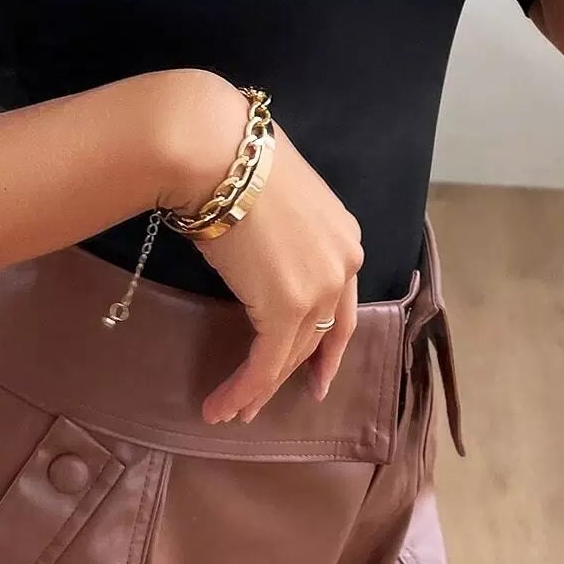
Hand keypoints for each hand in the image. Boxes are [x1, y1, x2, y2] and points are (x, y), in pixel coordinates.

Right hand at [163, 77, 363, 424]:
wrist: (218, 152)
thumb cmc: (236, 159)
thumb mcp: (276, 195)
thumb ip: (282, 229)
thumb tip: (257, 240)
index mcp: (345, 236)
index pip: (339, 304)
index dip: (324, 345)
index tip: (315, 374)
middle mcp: (345, 266)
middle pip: (317, 335)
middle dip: (289, 373)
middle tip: (261, 402)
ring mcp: (321, 289)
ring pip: (289, 355)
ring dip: (258, 389)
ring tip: (233, 410)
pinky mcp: (287, 309)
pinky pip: (265, 364)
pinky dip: (244, 390)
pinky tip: (222, 406)